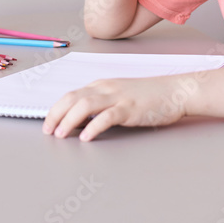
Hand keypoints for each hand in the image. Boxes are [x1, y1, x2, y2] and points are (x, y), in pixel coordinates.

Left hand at [42, 75, 191, 140]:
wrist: (176, 91)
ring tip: (61, 135)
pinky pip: (107, 116)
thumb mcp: (120, 95)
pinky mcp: (130, 108)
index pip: (71, 94)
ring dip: (69, 120)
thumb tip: (80, 121)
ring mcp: (118, 97)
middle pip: (72, 98)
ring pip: (85, 105)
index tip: (48, 123)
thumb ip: (101, 104)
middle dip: (56, 114)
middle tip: (48, 131)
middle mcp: (106, 88)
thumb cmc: (150, 95)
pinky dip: (93, 127)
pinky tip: (86, 137)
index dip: (56, 109)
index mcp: (102, 85)